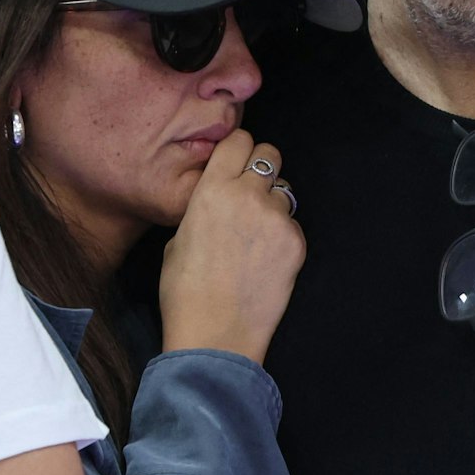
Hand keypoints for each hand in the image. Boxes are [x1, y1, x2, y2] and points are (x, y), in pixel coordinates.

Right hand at [158, 129, 305, 363]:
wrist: (215, 334)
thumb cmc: (185, 291)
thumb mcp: (179, 236)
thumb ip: (203, 206)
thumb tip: (218, 198)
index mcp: (212, 190)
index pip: (239, 140)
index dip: (237, 151)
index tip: (235, 163)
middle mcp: (247, 195)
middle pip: (269, 153)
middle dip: (261, 168)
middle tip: (250, 193)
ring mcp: (276, 218)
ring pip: (284, 190)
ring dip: (272, 204)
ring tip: (255, 236)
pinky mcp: (296, 242)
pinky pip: (292, 224)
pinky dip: (282, 235)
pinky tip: (264, 260)